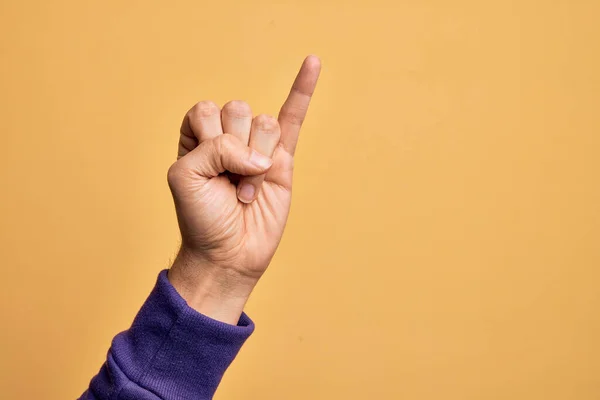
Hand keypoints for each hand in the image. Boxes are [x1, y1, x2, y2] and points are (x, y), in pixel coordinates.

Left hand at [167, 56, 320, 323]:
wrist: (227, 254)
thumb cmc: (201, 219)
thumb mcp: (185, 178)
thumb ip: (215, 148)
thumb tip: (261, 154)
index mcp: (198, 136)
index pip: (206, 110)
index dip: (207, 139)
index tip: (203, 171)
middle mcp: (229, 136)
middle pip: (237, 110)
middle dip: (232, 150)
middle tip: (227, 183)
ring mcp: (257, 146)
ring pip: (264, 124)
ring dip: (253, 163)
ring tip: (246, 190)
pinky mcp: (283, 160)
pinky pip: (294, 118)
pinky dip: (303, 89)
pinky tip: (312, 63)